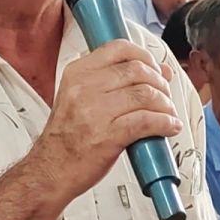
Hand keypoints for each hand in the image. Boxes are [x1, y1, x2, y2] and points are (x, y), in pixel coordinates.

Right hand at [33, 40, 180, 199]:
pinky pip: (146, 121)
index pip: (119, 48)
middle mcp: (84, 88)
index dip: (145, 56)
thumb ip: (117, 82)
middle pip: (137, 70)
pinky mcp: (107, 136)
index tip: (155, 68)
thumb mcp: (81, 98)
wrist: (50, 171)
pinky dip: (165, 122)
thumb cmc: (66, 138)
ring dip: (165, 104)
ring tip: (168, 113)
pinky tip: (169, 127)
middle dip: (160, 82)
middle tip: (165, 94)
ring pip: (145, 94)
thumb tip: (159, 71)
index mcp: (77, 73)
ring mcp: (95, 112)